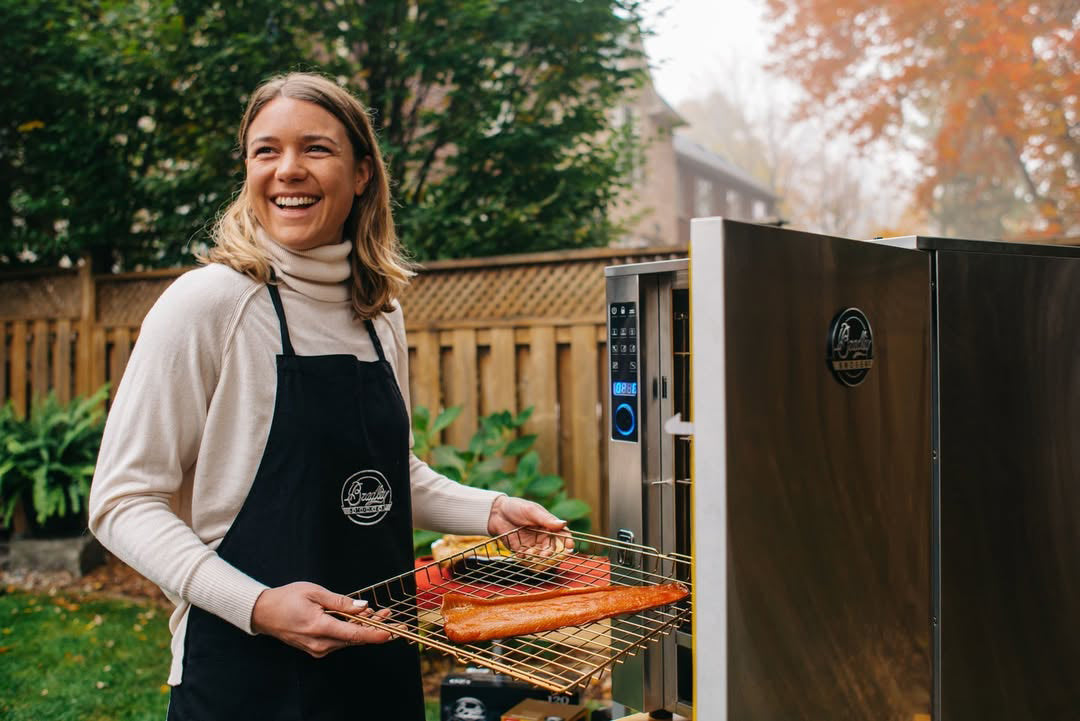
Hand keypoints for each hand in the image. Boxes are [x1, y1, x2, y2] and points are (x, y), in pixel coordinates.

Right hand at [251, 581, 395, 656]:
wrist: (264, 613)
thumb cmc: (287, 599)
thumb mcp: (315, 592)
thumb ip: (341, 602)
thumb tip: (364, 607)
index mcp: (320, 627)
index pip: (354, 634)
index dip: (375, 634)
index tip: (391, 632)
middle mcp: (320, 644)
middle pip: (354, 639)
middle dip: (373, 627)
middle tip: (388, 614)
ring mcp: (317, 649)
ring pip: (348, 640)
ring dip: (363, 628)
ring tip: (376, 614)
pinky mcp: (316, 649)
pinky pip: (339, 641)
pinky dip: (350, 631)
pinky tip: (357, 620)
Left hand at [486, 495, 573, 554]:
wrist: (496, 513)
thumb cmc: (516, 507)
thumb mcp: (531, 511)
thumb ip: (546, 519)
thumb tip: (563, 524)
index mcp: (548, 525)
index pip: (563, 534)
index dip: (568, 541)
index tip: (570, 546)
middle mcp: (543, 536)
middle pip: (553, 548)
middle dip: (551, 553)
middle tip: (546, 554)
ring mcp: (533, 544)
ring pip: (541, 555)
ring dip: (538, 556)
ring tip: (530, 552)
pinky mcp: (522, 550)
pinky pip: (528, 558)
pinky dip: (526, 558)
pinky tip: (521, 554)